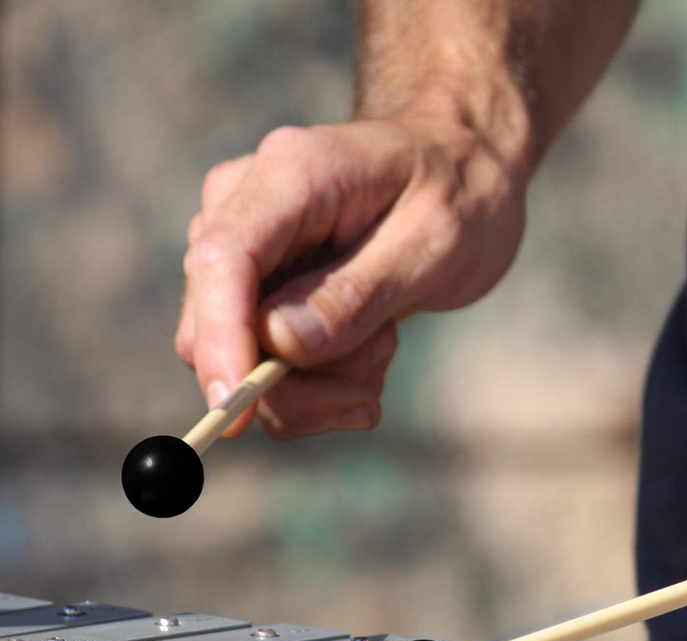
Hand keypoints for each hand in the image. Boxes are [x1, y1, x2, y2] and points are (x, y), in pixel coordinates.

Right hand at [176, 119, 526, 437]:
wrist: (460, 174)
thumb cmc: (456, 197)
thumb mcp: (433, 245)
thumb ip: (356, 295)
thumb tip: (277, 343)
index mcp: (290, 175)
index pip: (222, 260)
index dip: (221, 341)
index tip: (237, 412)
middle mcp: (243, 206)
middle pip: (218, 327)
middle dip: (295, 383)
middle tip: (380, 368)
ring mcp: (244, 249)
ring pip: (243, 361)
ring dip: (321, 382)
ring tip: (386, 342)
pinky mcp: (255, 288)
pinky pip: (266, 365)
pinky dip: (322, 380)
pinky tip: (372, 345)